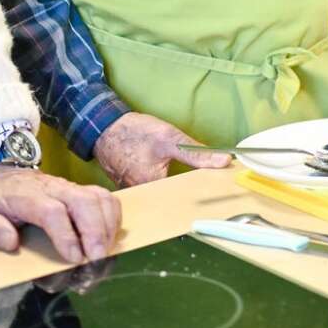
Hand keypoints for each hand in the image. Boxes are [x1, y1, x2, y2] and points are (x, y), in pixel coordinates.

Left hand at [0, 166, 121, 263]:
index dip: (66, 235)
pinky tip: (111, 237)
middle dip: (96, 231)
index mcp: (27, 196)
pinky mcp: (82, 191)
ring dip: (108, 227)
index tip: (73, 258)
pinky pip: (106, 198)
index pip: (52, 212)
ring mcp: (71, 188)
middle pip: (84, 203)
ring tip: (106, 253)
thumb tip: (12, 242)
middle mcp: (54, 189)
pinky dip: (114, 217)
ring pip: (99, 199)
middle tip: (98, 259)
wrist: (2, 172)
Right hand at [92, 111, 228, 187]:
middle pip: (173, 199)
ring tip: (188, 181)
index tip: (216, 189)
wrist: (104, 128)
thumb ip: (196, 153)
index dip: (202, 192)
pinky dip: (161, 184)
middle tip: (205, 185)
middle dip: (189, 193)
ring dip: (175, 189)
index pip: (185, 198)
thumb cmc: (133, 133)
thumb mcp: (169, 138)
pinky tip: (168, 176)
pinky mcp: (130, 186)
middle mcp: (142, 194)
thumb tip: (223, 161)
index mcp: (153, 185)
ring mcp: (134, 191)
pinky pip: (151, 190)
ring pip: (162, 195)